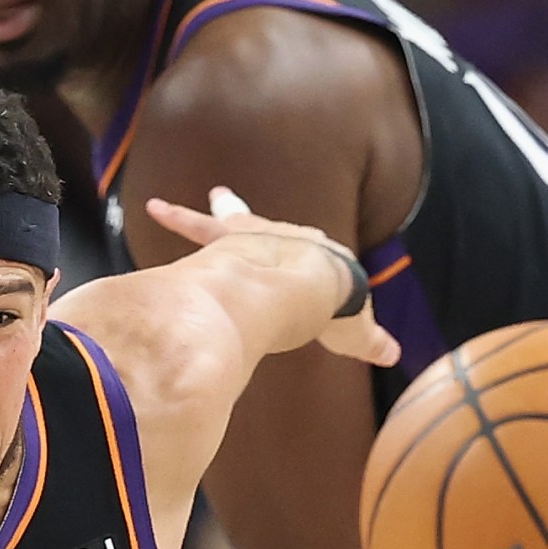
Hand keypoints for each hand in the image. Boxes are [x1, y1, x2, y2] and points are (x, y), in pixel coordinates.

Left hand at [146, 188, 399, 367]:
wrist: (321, 283)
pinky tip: (155, 206)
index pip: (299, 250)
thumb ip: (369, 341)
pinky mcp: (231, 238)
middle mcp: (279, 238)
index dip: (291, 247)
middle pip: (253, 226)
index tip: (290, 239)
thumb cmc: (341, 306)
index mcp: (310, 257)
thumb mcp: (357, 330)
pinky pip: (197, 227)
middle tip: (219, 195)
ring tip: (158, 206)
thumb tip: (392, 353)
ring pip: (215, 225)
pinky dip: (179, 217)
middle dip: (236, 214)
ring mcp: (253, 237)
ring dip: (188, 218)